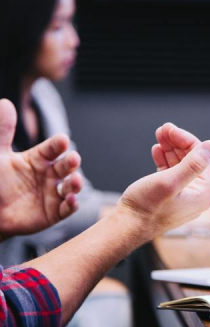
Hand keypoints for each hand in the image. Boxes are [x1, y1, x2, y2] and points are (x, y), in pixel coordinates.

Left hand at [0, 99, 82, 239]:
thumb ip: (2, 131)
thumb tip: (6, 103)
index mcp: (38, 159)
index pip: (52, 149)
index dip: (58, 145)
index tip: (63, 140)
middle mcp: (49, 175)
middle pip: (65, 167)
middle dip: (71, 163)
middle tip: (74, 158)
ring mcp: (53, 194)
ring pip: (70, 187)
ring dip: (76, 184)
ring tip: (75, 181)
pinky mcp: (54, 212)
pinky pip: (67, 208)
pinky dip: (72, 205)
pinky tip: (71, 200)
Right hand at [118, 123, 209, 238]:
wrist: (126, 227)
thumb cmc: (146, 208)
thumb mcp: (170, 182)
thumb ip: (193, 164)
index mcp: (202, 194)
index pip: (202, 158)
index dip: (187, 140)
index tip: (170, 129)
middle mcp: (196, 196)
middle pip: (192, 160)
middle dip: (177, 142)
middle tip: (163, 129)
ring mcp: (183, 196)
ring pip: (180, 165)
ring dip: (170, 149)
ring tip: (159, 135)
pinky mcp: (170, 196)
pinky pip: (171, 173)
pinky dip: (165, 160)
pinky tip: (157, 151)